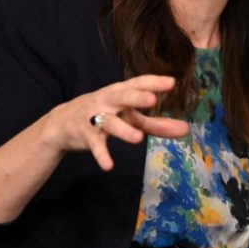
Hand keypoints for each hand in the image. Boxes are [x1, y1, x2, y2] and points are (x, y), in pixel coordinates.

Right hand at [43, 75, 189, 170]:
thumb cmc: (105, 114)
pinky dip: (102, 155)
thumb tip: (186, 130)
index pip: (137, 83)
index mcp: (120, 92)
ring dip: (123, 130)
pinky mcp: (86, 136)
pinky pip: (95, 145)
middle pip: (121, 97)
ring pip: (110, 122)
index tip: (171, 82)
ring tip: (138, 139)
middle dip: (135, 98)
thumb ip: (156, 123)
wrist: (62, 123)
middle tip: (151, 100)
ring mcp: (95, 118)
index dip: (153, 82)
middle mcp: (107, 101)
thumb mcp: (129, 116)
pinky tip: (109, 165)